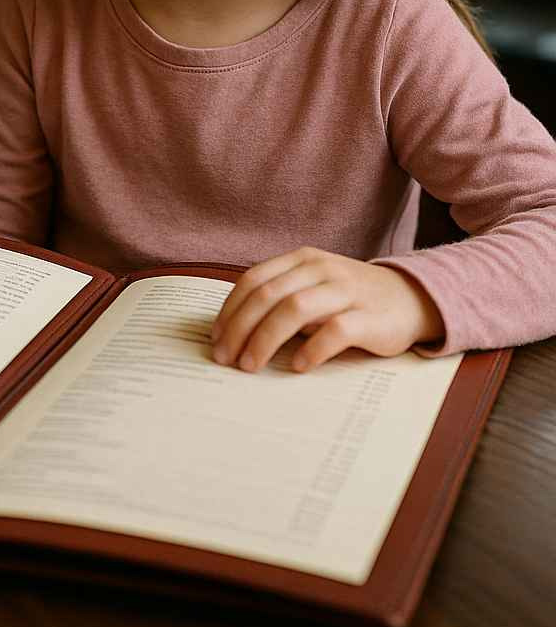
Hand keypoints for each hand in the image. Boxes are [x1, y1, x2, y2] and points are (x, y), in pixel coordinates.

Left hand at [209, 247, 443, 372]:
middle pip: (268, 295)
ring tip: (250, 365)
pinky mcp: (370, 317)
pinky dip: (312, 349)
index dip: (231, 310)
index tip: (215, 338)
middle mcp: (321, 269)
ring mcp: (346, 291)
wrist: (411, 299)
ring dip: (266, 339)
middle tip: (224, 358)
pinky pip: (335, 330)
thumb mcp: (313, 288)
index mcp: (302, 260)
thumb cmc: (350, 299)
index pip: (254, 280)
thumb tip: (235, 332)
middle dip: (240, 328)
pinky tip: (298, 366)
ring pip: (295, 309)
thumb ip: (281, 299)